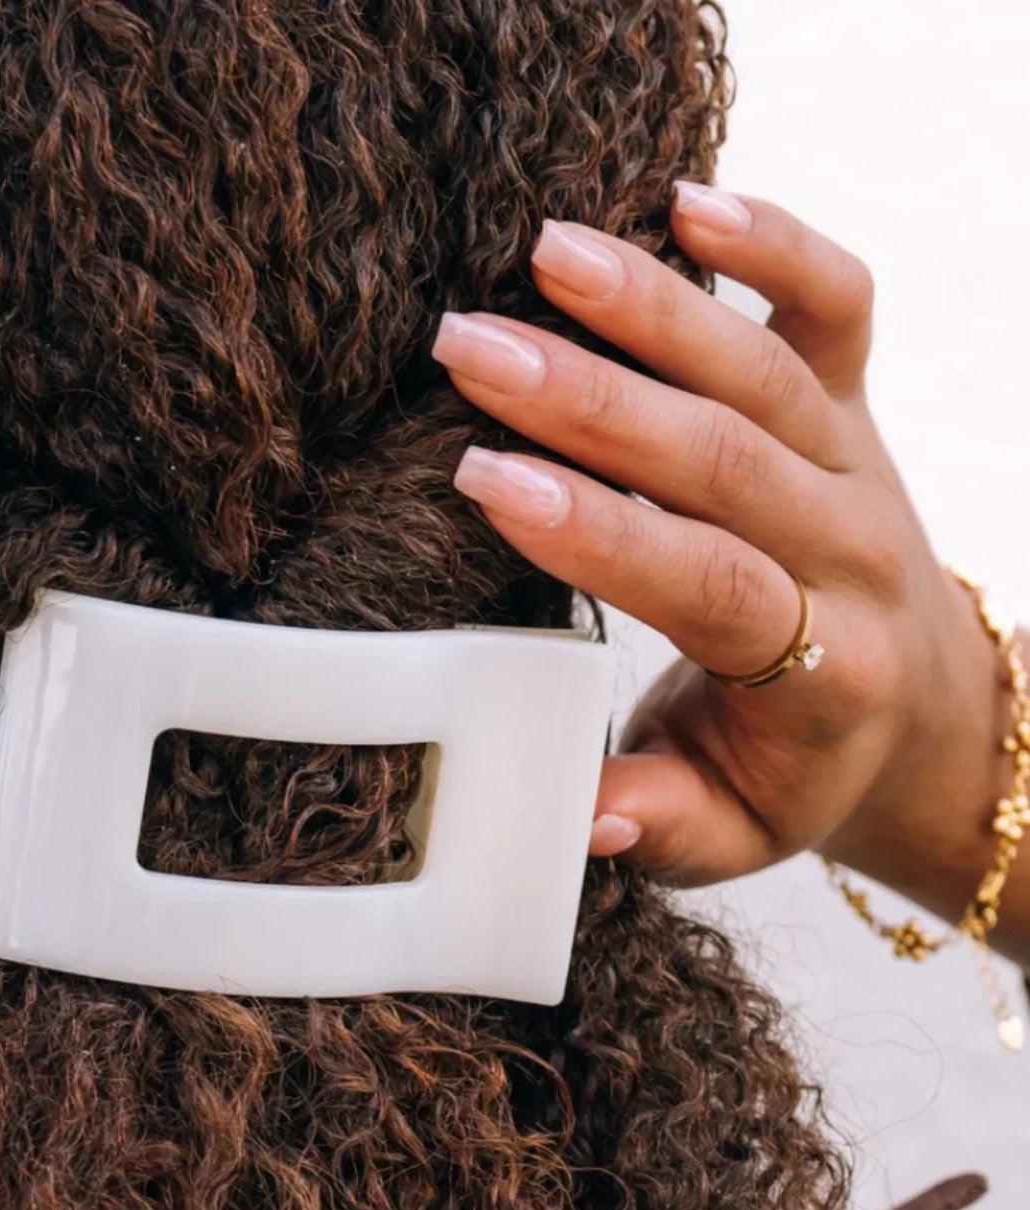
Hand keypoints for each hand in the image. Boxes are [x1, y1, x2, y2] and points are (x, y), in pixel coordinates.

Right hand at [432, 183, 1010, 945]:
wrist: (913, 706)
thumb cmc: (796, 770)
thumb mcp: (730, 834)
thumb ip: (661, 828)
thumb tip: (584, 815)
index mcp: (823, 670)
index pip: (712, 583)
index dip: (604, 534)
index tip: (491, 485)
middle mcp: (853, 554)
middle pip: (726, 456)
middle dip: (590, 399)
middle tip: (470, 350)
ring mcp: (857, 464)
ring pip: (762, 367)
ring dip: (650, 305)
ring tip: (541, 257)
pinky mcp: (855, 405)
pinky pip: (836, 304)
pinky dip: (775, 244)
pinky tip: (683, 201)